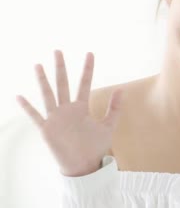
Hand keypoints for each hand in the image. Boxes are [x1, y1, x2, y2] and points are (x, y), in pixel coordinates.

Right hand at [16, 50, 122, 176]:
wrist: (84, 165)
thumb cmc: (95, 146)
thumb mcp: (108, 125)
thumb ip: (115, 108)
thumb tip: (122, 89)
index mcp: (81, 107)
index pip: (84, 83)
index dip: (87, 69)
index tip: (90, 53)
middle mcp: (67, 109)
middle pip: (63, 84)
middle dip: (61, 68)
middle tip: (58, 50)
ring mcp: (56, 118)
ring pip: (48, 95)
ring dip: (43, 81)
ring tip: (38, 65)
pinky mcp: (47, 129)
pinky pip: (35, 116)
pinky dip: (27, 107)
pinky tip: (19, 96)